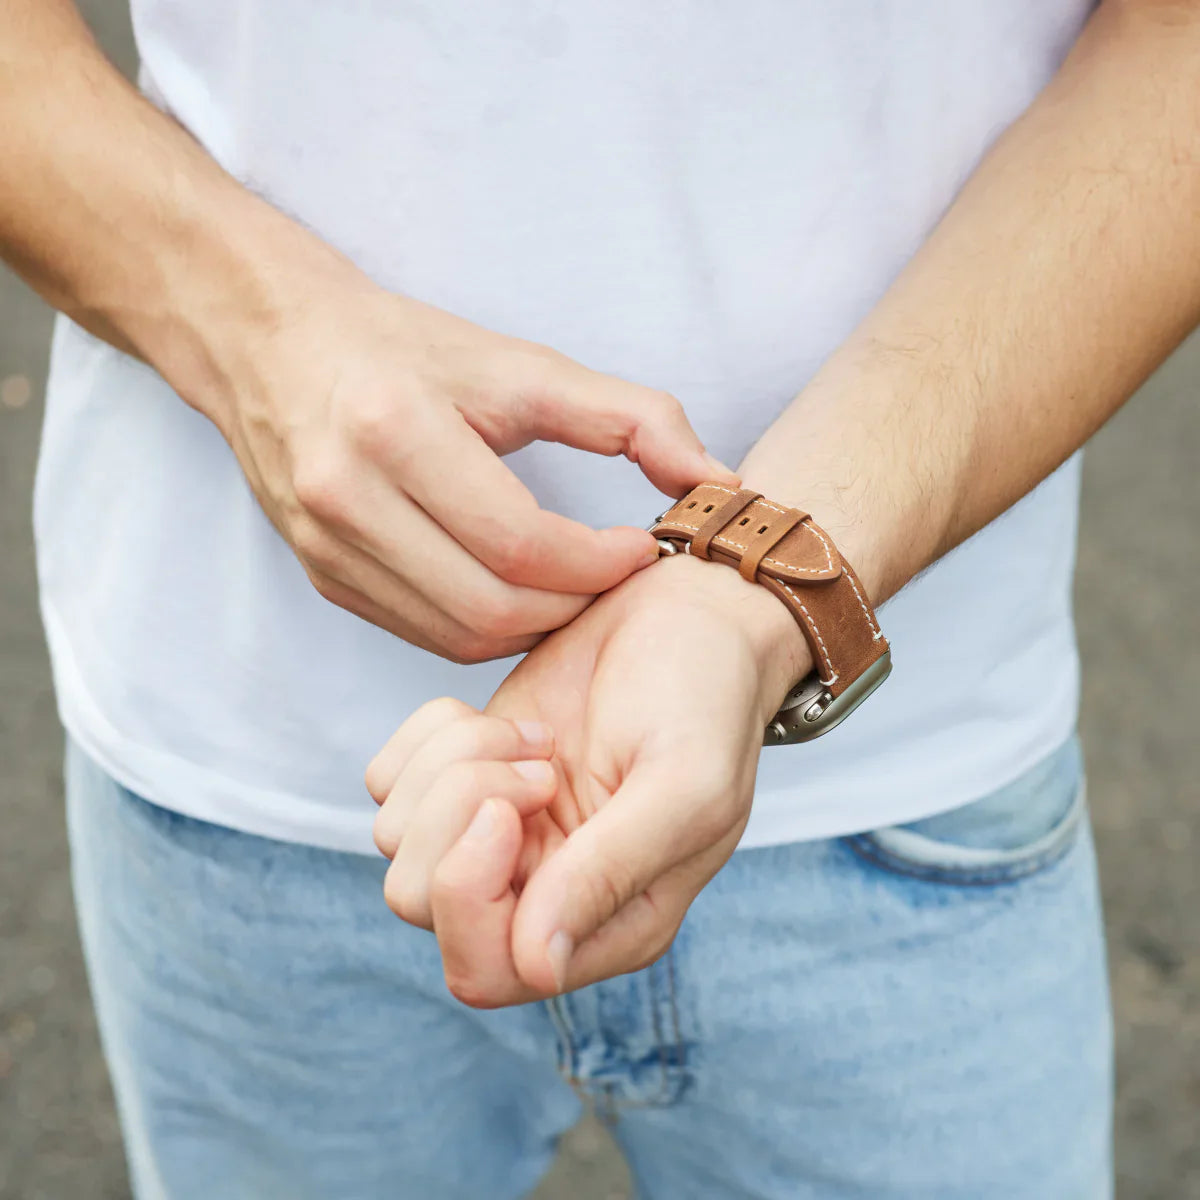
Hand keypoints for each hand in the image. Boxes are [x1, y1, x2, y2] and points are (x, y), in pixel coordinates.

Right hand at [204, 263, 734, 662]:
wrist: (276, 347)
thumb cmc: (407, 350)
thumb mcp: (522, 363)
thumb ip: (631, 417)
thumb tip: (718, 479)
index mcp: (396, 430)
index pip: (522, 543)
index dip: (599, 563)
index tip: (642, 548)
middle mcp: (347, 497)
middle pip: (492, 605)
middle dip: (574, 604)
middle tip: (615, 575)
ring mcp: (327, 548)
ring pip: (459, 634)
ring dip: (534, 625)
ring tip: (573, 586)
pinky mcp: (322, 578)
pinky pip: (424, 634)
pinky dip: (486, 628)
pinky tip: (517, 592)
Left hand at [367, 552, 810, 1005]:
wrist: (689, 615)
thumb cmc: (706, 699)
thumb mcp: (683, 784)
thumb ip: (610, 873)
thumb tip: (537, 965)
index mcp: (608, 923)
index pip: (486, 969)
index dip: (471, 896)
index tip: (515, 808)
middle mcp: (540, 893)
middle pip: (418, 901)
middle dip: (458, 816)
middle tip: (539, 764)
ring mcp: (496, 835)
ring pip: (395, 837)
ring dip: (455, 766)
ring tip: (537, 738)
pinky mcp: (462, 776)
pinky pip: (388, 782)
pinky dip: (432, 737)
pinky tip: (507, 722)